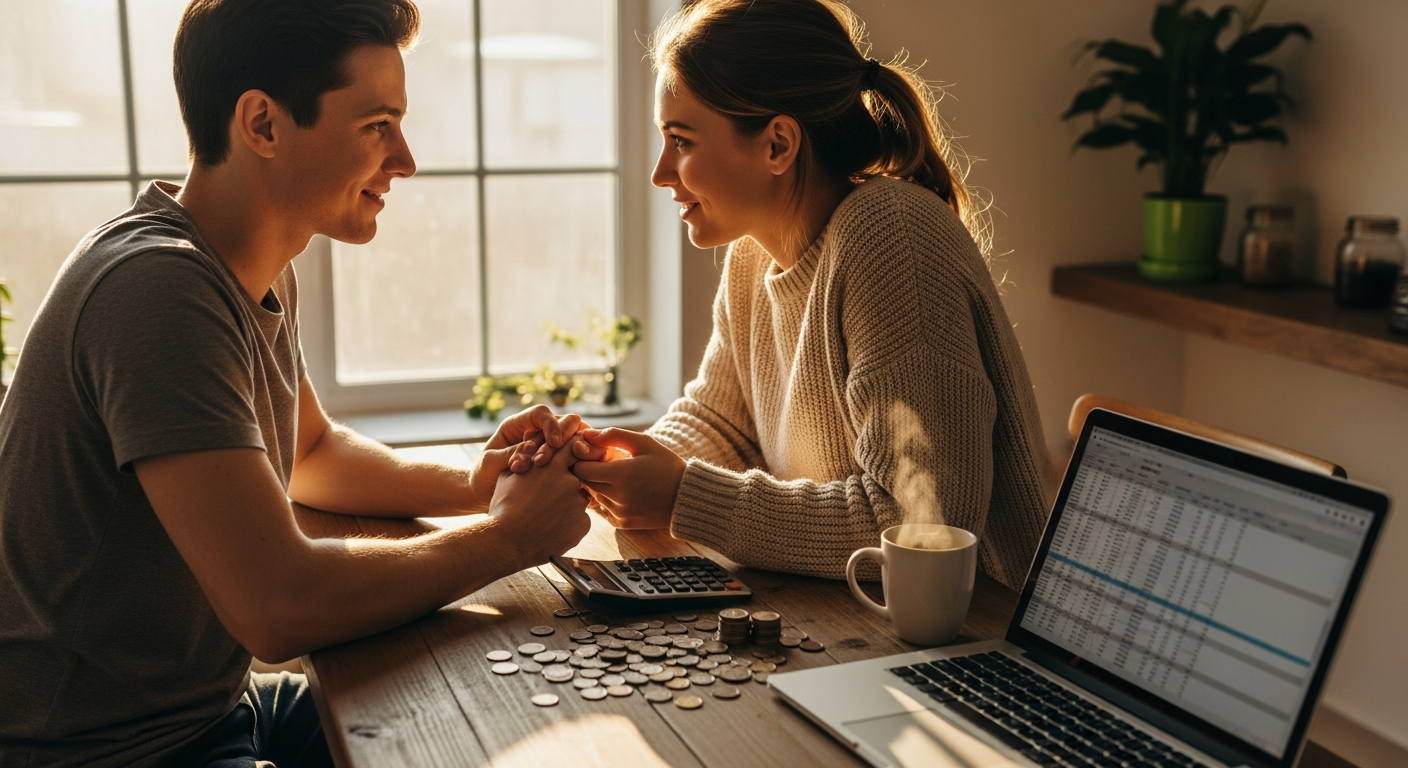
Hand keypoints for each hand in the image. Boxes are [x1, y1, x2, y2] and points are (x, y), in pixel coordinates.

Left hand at [468, 405, 586, 508]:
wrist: (484, 495)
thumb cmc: (483, 477)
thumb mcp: (491, 463)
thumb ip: (511, 453)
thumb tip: (532, 447)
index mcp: (518, 424)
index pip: (541, 413)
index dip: (551, 424)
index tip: (555, 444)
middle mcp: (537, 432)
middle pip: (564, 421)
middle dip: (564, 439)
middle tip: (549, 462)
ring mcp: (550, 447)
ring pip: (574, 439)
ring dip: (572, 454)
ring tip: (562, 474)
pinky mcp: (559, 462)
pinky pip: (577, 457)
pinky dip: (580, 465)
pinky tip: (576, 479)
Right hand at [488, 435, 591, 567]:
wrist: (507, 542)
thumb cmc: (503, 509)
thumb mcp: (507, 478)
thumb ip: (525, 462)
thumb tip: (531, 456)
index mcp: (553, 467)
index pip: (571, 448)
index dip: (570, 453)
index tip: (568, 459)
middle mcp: (571, 482)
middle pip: (576, 477)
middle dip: (566, 484)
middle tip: (548, 498)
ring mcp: (579, 504)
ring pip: (578, 500)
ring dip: (567, 505)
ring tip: (546, 518)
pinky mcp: (583, 525)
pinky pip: (580, 520)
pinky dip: (570, 524)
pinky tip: (552, 530)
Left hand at [570, 428, 684, 529]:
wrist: (687, 498)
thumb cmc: (667, 465)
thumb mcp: (644, 443)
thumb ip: (613, 435)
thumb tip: (586, 434)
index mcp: (621, 474)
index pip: (580, 468)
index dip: (583, 459)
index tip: (596, 454)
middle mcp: (617, 496)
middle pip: (584, 482)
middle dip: (590, 471)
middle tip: (607, 464)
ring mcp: (619, 512)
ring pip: (593, 495)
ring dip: (599, 485)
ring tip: (620, 478)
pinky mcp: (622, 523)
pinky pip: (603, 509)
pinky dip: (608, 499)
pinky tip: (625, 492)